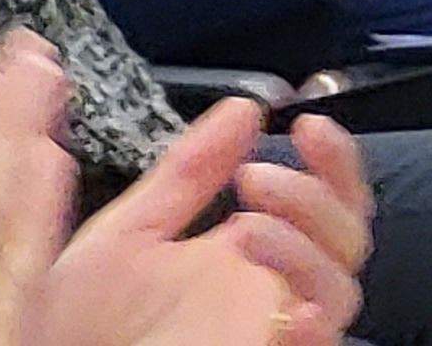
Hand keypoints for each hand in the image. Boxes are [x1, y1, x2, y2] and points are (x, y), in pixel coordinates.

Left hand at [33, 89, 366, 345]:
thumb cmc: (84, 326)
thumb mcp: (130, 233)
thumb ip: (187, 173)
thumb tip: (243, 109)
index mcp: (249, 249)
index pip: (324, 197)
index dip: (332, 159)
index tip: (305, 124)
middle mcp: (271, 286)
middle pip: (347, 234)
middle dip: (316, 197)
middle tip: (258, 178)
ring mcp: (274, 325)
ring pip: (340, 285)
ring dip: (305, 248)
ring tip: (247, 230)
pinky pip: (323, 340)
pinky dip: (318, 323)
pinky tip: (290, 309)